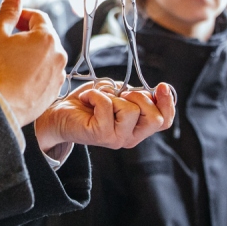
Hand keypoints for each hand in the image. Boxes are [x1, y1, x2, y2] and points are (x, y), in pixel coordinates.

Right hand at [0, 0, 67, 126]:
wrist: (0, 106)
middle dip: (27, 35)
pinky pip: (47, 74)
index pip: (37, 17)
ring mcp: (59, 74)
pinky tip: (19, 77)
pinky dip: (36, 72)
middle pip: (44, 36)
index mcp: (46, 37)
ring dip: (33, 54)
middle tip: (8, 43)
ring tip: (12, 63)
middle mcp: (58, 54)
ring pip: (47, 56)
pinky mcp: (55, 91)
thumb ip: (8, 11)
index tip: (10, 23)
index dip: (22, 16)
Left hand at [34, 81, 175, 151]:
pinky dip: (96, 94)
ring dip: (113, 96)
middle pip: (155, 119)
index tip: (162, 86)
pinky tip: (86, 99)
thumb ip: (134, 95)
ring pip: (131, 110)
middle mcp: (129, 138)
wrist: (58, 114)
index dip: (169, 104)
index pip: (165, 122)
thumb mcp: (116, 94)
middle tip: (121, 94)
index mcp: (136, 128)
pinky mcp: (101, 135)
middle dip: (141, 97)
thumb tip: (151, 91)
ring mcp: (116, 139)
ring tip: (99, 98)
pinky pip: (107, 105)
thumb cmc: (87, 102)